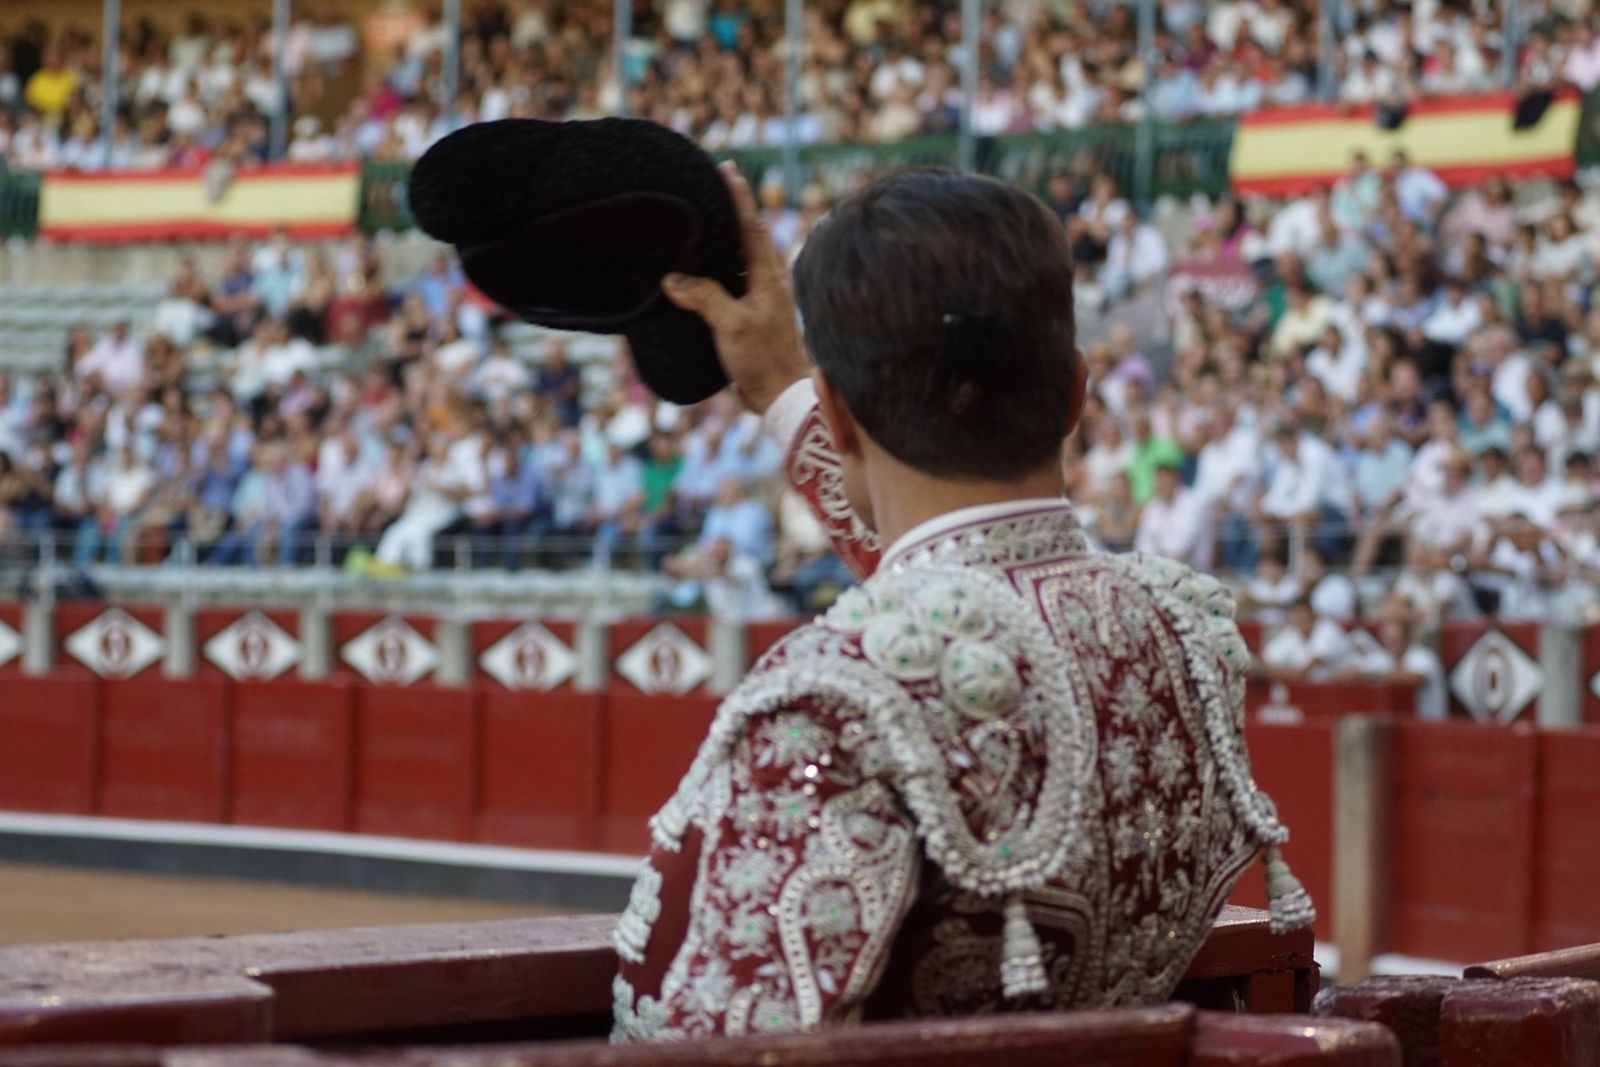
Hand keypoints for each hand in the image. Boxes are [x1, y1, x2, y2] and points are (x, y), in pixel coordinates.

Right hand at [662, 163, 810, 415]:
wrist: (780, 397)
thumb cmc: (764, 360)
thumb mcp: (732, 326)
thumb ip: (704, 297)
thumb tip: (672, 278)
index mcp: (768, 276)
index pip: (752, 226)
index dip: (739, 198)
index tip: (728, 169)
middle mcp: (767, 281)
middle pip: (745, 237)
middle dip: (727, 212)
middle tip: (707, 187)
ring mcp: (760, 298)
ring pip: (736, 260)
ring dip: (719, 242)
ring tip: (697, 224)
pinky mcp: (749, 315)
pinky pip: (729, 282)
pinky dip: (713, 271)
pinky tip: (696, 271)